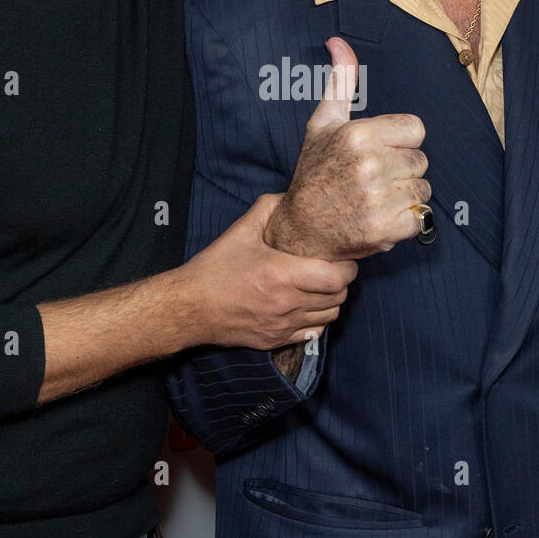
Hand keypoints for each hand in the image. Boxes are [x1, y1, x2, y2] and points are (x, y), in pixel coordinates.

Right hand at [181, 193, 356, 351]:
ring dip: (331, 300)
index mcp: (281, 274)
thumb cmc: (214, 269)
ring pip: (330, 316)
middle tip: (333, 268)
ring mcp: (282, 325)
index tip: (343, 256)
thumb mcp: (240, 231)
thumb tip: (290, 197)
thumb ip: (268, 209)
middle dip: (342, 281)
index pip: (337, 277)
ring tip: (321, 286)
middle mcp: (286, 303)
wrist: (190, 308)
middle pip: (338, 297)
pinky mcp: (275, 341)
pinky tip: (307, 306)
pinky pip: (313, 333)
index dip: (348, 266)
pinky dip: (317, 319)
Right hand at [264, 37, 429, 259]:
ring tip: (377, 198)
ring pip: (423, 189)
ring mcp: (379, 199)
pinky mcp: (387, 229)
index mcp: (359, 135)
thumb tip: (338, 42)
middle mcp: (371, 165)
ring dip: (405, 196)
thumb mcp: (324, 123)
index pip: (416, 129)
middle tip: (373, 179)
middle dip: (402, 169)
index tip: (378, 152)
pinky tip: (381, 217)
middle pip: (421, 160)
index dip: (400, 142)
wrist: (301, 228)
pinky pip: (421, 217)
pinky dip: (406, 221)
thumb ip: (340, 81)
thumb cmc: (315, 172)